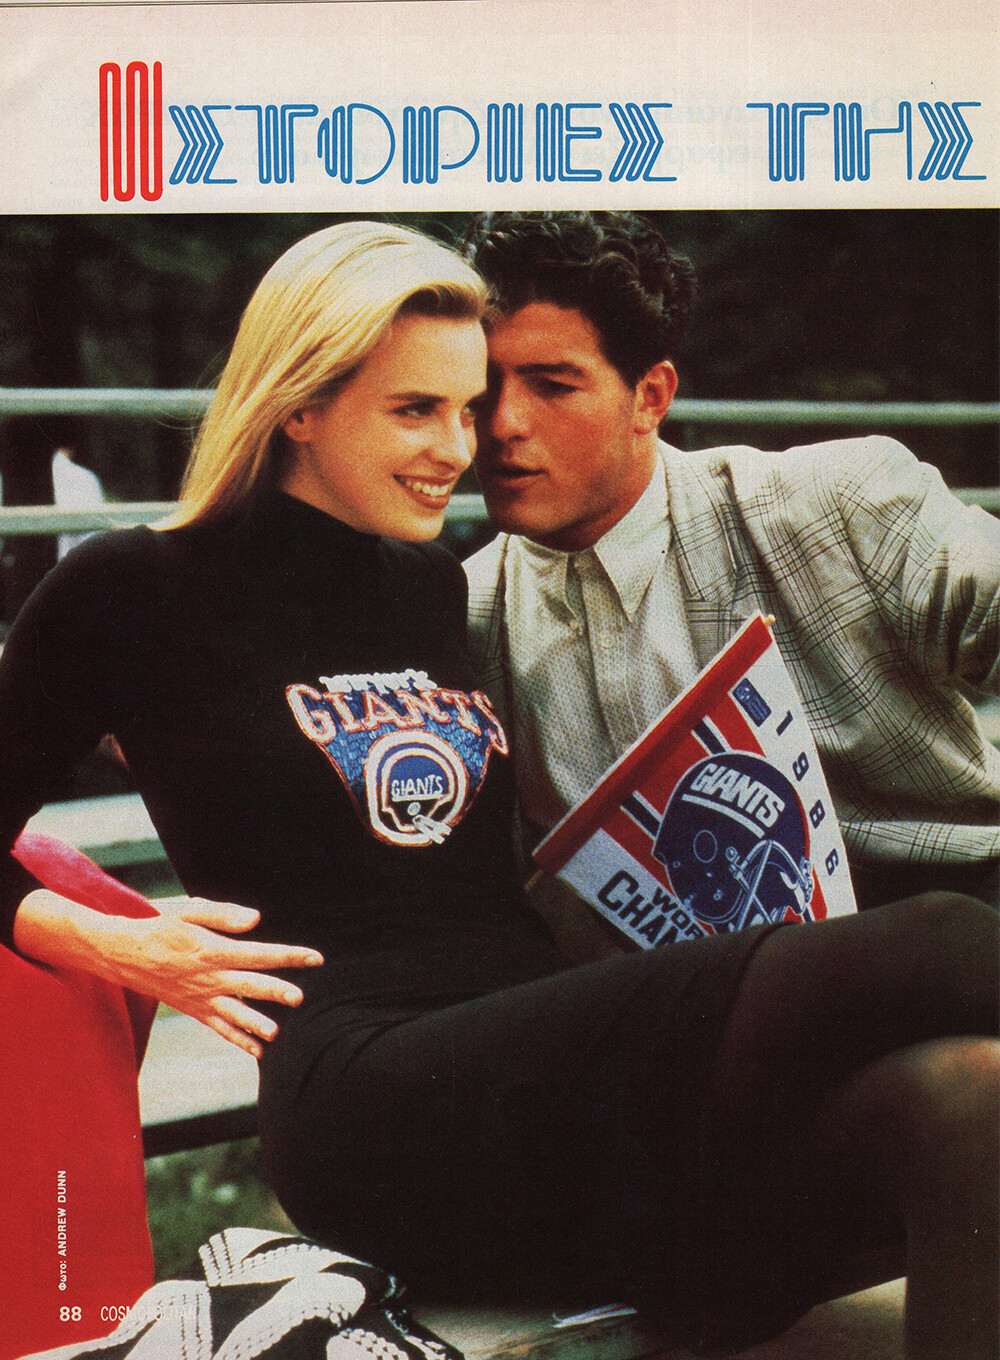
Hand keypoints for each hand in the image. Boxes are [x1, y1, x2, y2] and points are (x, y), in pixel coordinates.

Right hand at [106, 898, 324, 1058]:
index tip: (315, 957)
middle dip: (276, 991)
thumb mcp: (189, 912)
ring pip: (235, 1013)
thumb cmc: (160, 926)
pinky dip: (238, 1039)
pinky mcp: (194, 1010)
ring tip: (276, 1033)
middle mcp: (210, 977)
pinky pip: (219, 1027)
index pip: (260, 954)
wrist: (124, 953)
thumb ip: (224, 914)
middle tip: (300, 998)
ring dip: (256, 1023)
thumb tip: (256, 919)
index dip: (289, 956)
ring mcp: (201, 997)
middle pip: (250, 986)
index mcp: (214, 951)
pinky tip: (258, 1050)